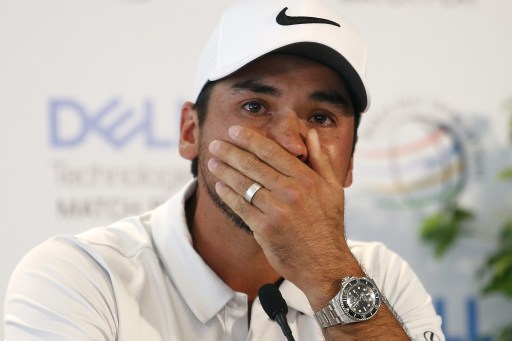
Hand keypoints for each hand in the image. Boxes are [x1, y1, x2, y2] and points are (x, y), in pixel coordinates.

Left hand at [207, 125, 354, 301]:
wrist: (325, 264)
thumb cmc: (328, 224)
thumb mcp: (333, 188)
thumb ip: (320, 158)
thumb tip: (310, 133)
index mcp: (306, 178)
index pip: (272, 152)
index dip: (250, 139)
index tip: (234, 131)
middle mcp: (290, 192)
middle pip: (253, 165)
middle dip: (230, 152)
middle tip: (215, 144)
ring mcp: (276, 211)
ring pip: (243, 184)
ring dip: (224, 171)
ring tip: (213, 162)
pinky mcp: (264, 229)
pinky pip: (240, 206)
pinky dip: (228, 195)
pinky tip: (219, 186)